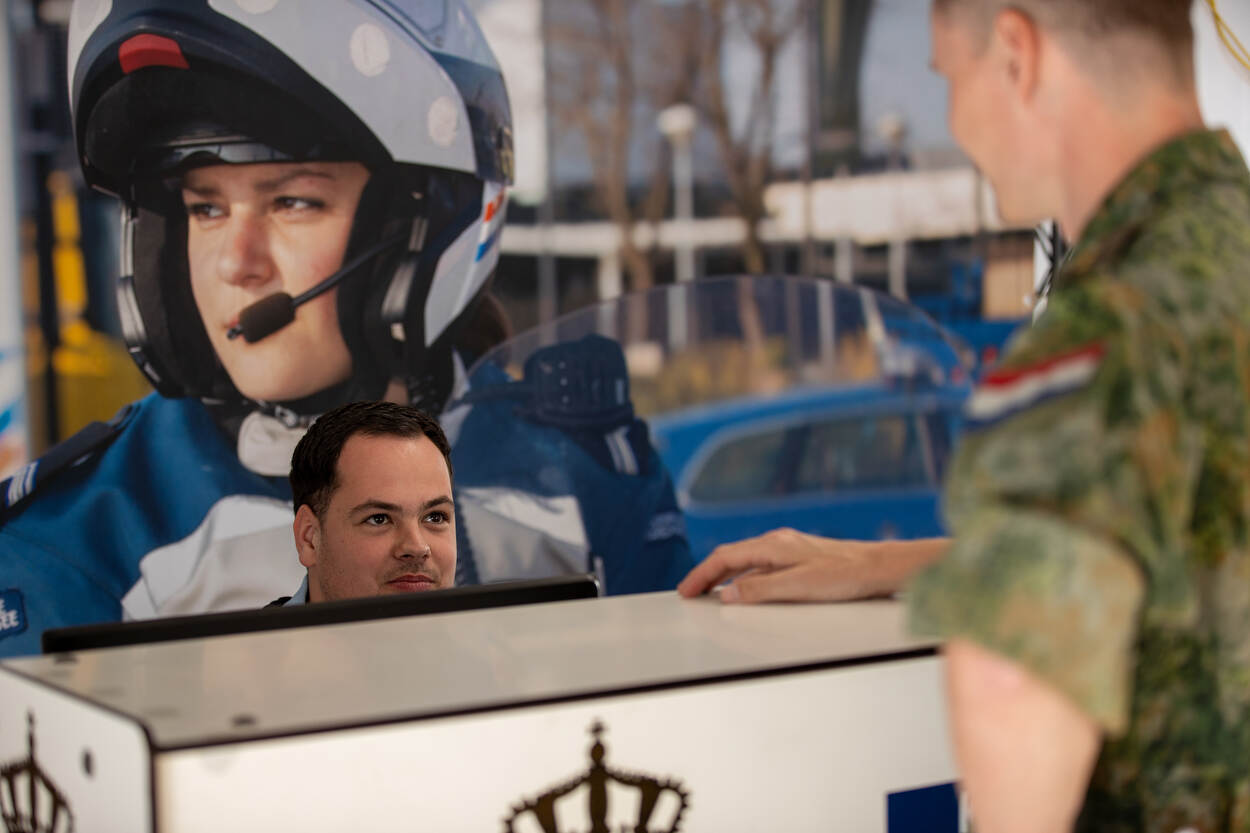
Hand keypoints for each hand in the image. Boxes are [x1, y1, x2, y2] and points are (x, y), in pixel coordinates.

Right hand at [676, 529, 948, 603]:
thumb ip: (761, 590)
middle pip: (731, 556)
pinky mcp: (799, 557)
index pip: (725, 557)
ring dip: (724, 575)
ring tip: (709, 592)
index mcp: (773, 545)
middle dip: (707, 574)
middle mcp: (777, 542)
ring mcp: (788, 548)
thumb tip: (728, 594)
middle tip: (690, 593)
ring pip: (745, 559)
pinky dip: (743, 575)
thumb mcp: (799, 587)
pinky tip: (746, 587)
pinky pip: (760, 563)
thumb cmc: (845, 575)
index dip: (701, 574)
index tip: (686, 591)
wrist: (879, 567)